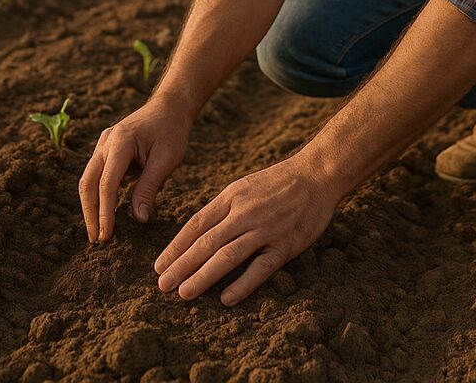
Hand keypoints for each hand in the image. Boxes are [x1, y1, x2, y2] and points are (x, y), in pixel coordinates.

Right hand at [79, 93, 193, 242]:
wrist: (170, 106)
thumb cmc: (171, 130)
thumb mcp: (166, 159)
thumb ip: (149, 187)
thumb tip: (138, 218)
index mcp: (121, 142)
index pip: (106, 184)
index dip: (105, 212)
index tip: (106, 236)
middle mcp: (106, 142)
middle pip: (88, 182)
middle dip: (90, 213)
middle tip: (96, 239)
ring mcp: (104, 143)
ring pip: (88, 178)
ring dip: (91, 205)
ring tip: (97, 230)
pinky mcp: (107, 147)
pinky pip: (96, 173)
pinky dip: (97, 193)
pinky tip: (103, 211)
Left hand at [152, 156, 340, 306]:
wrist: (316, 175)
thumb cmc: (277, 182)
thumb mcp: (244, 186)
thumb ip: (222, 209)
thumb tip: (196, 234)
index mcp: (231, 197)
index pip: (196, 225)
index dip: (176, 247)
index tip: (159, 266)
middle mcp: (244, 213)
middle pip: (206, 243)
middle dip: (182, 265)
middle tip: (162, 286)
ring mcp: (265, 229)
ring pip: (228, 256)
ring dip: (203, 276)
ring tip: (184, 294)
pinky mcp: (285, 245)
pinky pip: (261, 267)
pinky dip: (243, 284)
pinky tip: (226, 299)